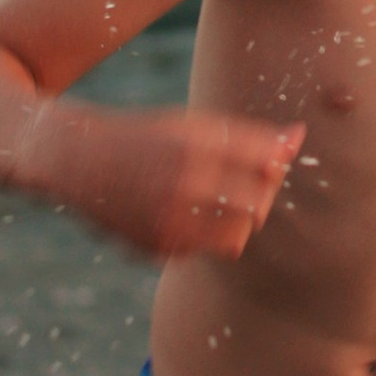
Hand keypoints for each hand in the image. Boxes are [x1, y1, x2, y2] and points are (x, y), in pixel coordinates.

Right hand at [43, 105, 304, 260]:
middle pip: (258, 205)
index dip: (275, 165)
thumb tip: (299, 136)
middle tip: (245, 185)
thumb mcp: (194, 125)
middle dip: (259, 197)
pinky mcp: (155, 246)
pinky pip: (203, 249)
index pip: (267, 164)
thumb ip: (247, 136)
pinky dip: (203, 235)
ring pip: (237, 236)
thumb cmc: (146, 137)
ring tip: (217, 202)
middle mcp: (184, 182)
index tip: (267, 161)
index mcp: (196, 143)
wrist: (76, 159)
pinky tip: (181, 214)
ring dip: (237, 222)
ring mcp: (168, 218)